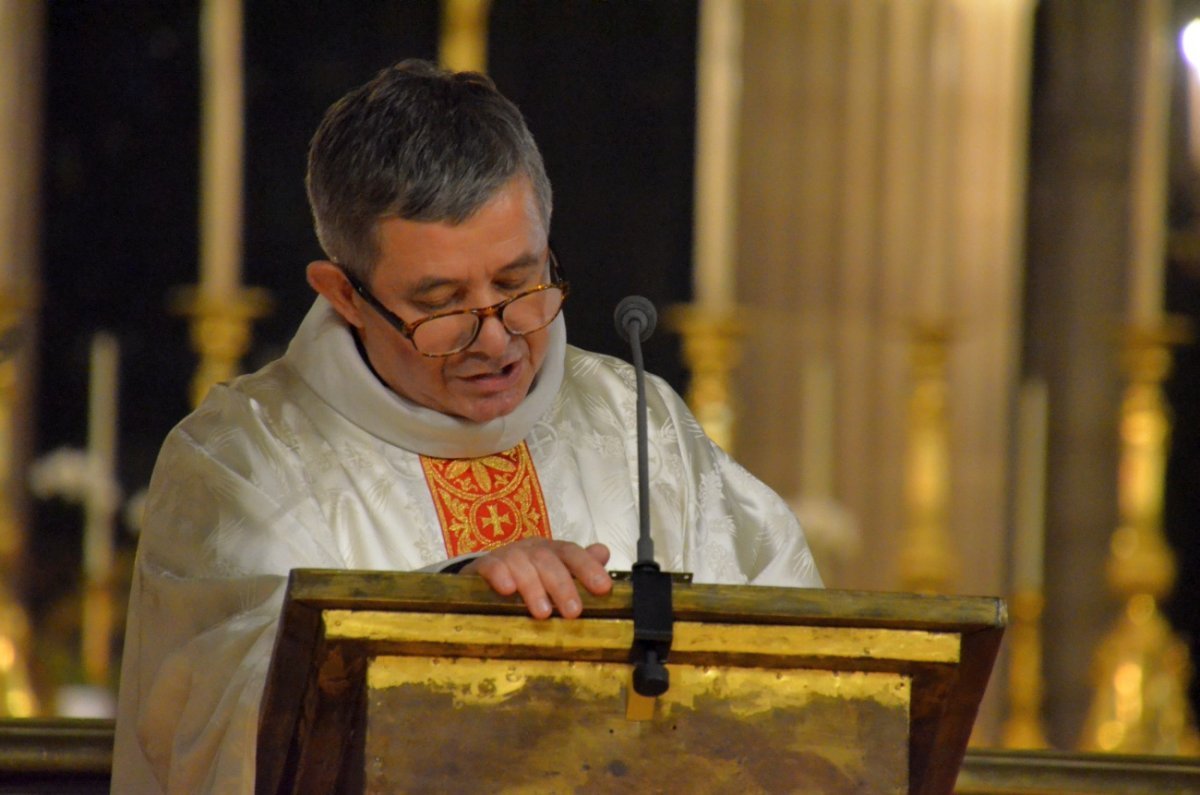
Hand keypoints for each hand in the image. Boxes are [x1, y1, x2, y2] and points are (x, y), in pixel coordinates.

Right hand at [460, 539, 611, 619]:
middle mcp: (531, 550)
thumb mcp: (554, 573)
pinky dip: (500, 575)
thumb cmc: (528, 577)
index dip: (588, 567)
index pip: (572, 553)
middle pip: (548, 560)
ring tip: (542, 613)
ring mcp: (507, 555)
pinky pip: (491, 565)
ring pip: (521, 563)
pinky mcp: (483, 565)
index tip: (603, 588)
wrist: (485, 575)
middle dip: (563, 585)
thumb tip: (603, 553)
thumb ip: (579, 566)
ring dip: (533, 587)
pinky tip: (507, 591)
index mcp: (552, 552)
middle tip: (573, 612)